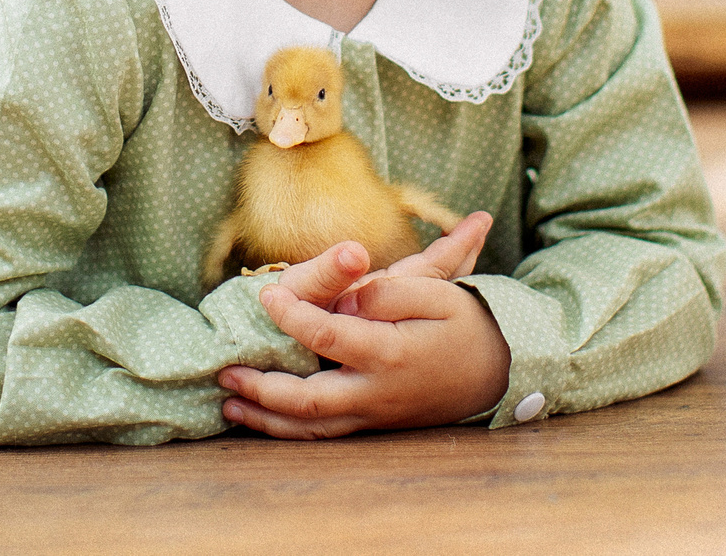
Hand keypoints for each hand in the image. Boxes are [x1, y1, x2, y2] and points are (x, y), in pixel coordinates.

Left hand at [220, 213, 509, 438]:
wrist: (498, 371)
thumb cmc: (464, 322)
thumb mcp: (436, 291)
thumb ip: (386, 291)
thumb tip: (345, 297)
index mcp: (391, 352)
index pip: (329, 334)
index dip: (293, 315)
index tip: (267, 294)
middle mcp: (378, 392)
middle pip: (310, 400)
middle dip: (263, 389)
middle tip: (226, 369)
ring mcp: (375, 415)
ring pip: (312, 427)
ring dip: (267, 418)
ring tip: (230, 404)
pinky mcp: (374, 425)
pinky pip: (325, 434)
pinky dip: (289, 431)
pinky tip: (263, 420)